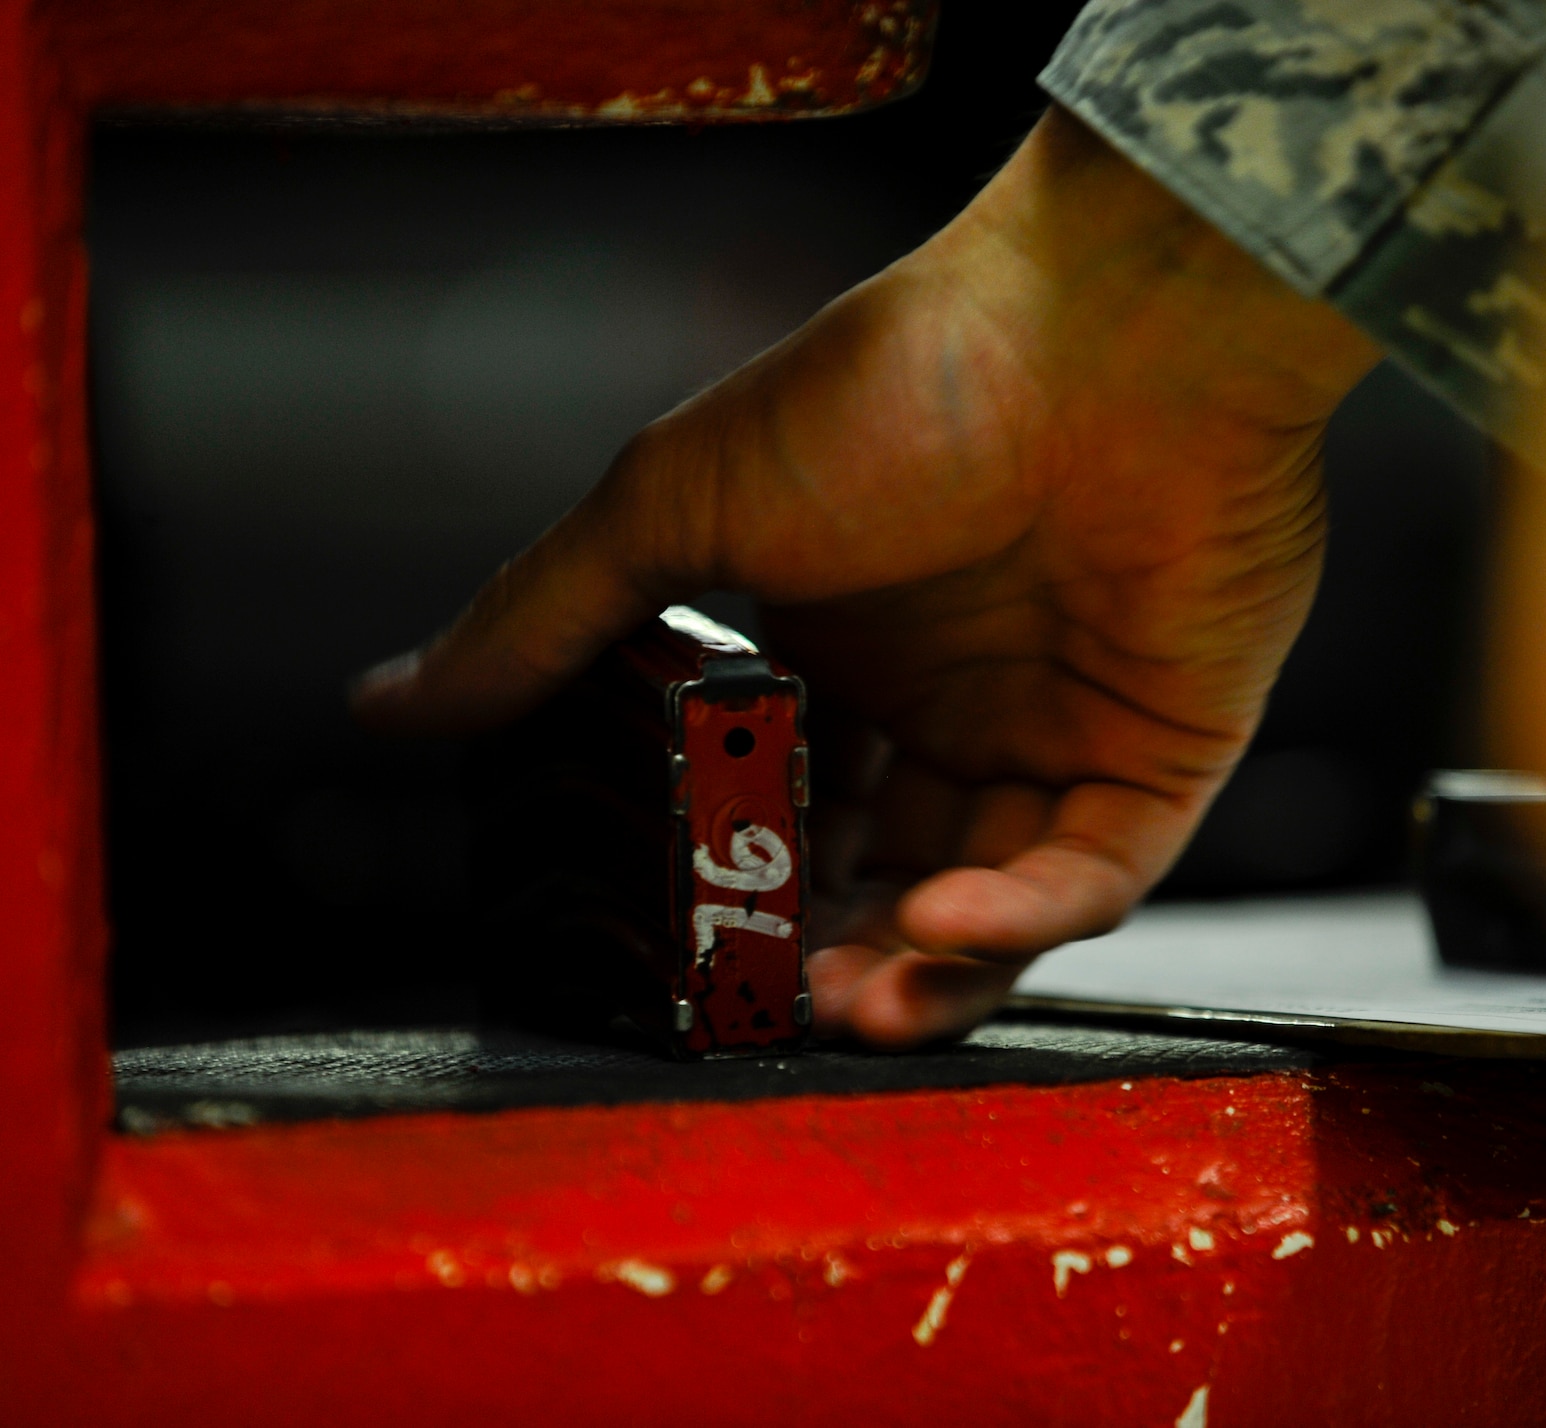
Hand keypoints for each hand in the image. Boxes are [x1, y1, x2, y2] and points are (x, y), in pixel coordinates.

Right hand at [353, 106, 1376, 1046]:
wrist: (1104, 330)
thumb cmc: (896, 388)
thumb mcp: (678, 507)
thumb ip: (544, 621)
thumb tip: (385, 702)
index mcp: (843, 656)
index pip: (781, 814)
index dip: (735, 891)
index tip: (683, 948)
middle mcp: (953, 708)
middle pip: (882, 884)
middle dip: (820, 955)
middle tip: (763, 1000)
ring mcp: (1060, 734)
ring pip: (988, 911)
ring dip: (919, 969)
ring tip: (843, 999)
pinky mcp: (1160, 755)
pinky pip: (1092, 876)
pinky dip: (1020, 917)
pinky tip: (941, 921)